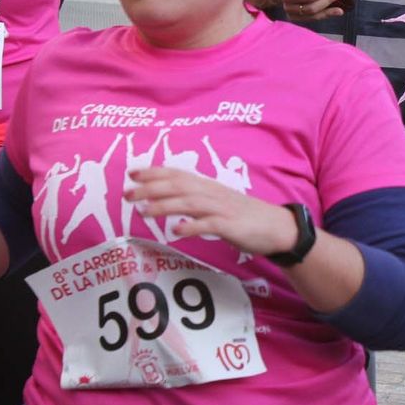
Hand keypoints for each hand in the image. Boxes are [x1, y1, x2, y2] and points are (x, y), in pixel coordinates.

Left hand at [125, 167, 299, 258]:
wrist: (277, 228)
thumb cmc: (244, 216)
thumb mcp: (217, 202)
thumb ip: (195, 200)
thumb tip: (167, 201)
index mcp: (208, 186)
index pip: (177, 174)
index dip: (154, 172)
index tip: (132, 173)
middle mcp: (212, 193)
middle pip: (178, 186)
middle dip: (150, 188)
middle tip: (127, 193)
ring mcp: (221, 209)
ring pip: (189, 203)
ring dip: (164, 206)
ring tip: (143, 211)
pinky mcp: (231, 226)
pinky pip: (209, 225)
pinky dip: (192, 226)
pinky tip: (177, 231)